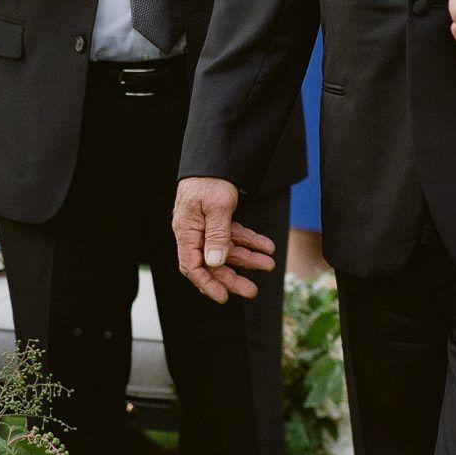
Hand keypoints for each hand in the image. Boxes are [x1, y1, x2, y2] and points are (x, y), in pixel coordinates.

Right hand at [172, 176, 275, 304]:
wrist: (216, 157)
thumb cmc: (211, 179)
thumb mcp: (217, 206)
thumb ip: (217, 235)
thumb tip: (216, 263)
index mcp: (187, 231)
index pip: (192, 266)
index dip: (207, 283)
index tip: (223, 297)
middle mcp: (195, 232)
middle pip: (212, 263)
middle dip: (233, 278)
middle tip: (252, 291)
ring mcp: (207, 226)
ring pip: (227, 250)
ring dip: (248, 258)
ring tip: (269, 264)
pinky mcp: (219, 219)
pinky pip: (235, 235)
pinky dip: (250, 241)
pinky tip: (267, 246)